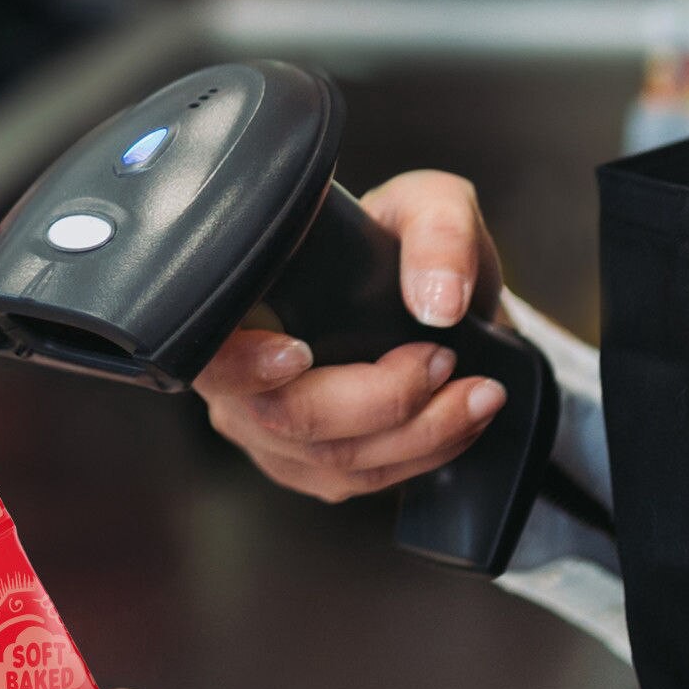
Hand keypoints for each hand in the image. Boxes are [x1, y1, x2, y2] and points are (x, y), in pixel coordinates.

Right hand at [194, 170, 508, 502]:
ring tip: (479, 394)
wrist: (418, 299)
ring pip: (333, 462)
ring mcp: (268, 435)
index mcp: (236, 312)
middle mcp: (237, 385)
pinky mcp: (307, 469)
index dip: (245, 367)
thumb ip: (438, 232)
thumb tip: (439, 304)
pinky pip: (360, 482)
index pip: (209, 355)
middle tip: (445, 360)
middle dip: (382, 401)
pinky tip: (458, 422)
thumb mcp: (426, 206)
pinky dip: (421, 457)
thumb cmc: (400, 248)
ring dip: (419, 436)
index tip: (300, 354)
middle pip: (288, 420)